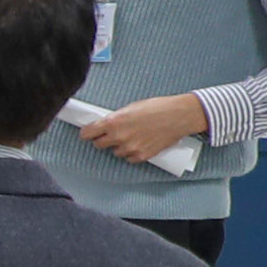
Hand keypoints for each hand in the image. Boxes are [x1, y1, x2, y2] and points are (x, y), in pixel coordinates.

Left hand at [78, 94, 208, 163]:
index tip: (89, 133)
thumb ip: (115, 118)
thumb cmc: (157, 107)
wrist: (179, 116)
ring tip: (132, 137)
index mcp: (113, 122)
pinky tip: (140, 144)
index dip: (88, 133)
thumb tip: (105, 125)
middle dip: (103, 140)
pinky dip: (132, 153)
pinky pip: (129, 158)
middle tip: (112, 134)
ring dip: (119, 147)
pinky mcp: (141, 156)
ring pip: (115, 152)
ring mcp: (130, 148)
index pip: (87, 133)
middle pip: (98, 145)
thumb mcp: (130, 108)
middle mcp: (118, 136)